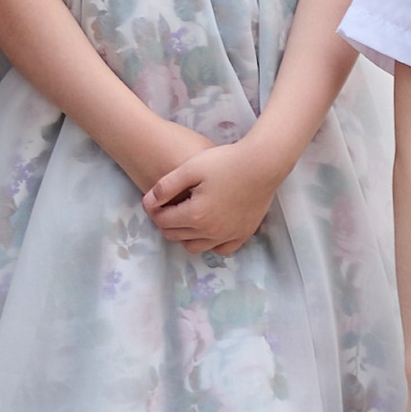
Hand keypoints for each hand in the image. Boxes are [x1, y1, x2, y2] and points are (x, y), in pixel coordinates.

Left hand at [143, 131, 285, 255]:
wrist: (262, 164)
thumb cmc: (225, 162)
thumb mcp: (190, 168)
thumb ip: (166, 186)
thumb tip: (147, 202)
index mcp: (195, 216)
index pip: (163, 221)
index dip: (153, 210)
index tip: (152, 200)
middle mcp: (211, 232)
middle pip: (176, 236)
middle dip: (166, 223)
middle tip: (166, 206)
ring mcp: (229, 236)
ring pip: (196, 247)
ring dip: (185, 235)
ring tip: (186, 216)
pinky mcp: (243, 234)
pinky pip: (221, 249)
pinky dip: (210, 242)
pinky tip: (209, 226)